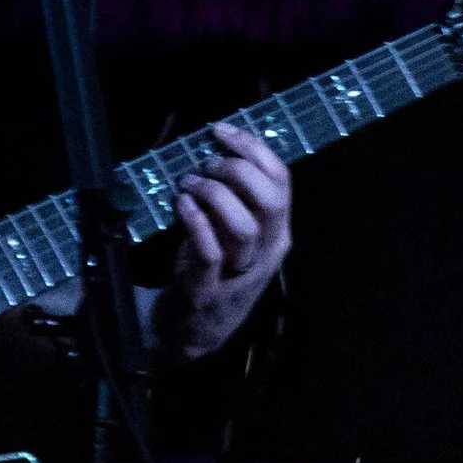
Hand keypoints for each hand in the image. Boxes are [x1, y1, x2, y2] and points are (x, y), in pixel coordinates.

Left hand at [157, 124, 291, 363]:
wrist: (194, 331)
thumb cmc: (214, 269)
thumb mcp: (235, 233)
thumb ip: (236, 196)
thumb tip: (217, 144)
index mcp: (277, 232)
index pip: (281, 180)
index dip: (252, 148)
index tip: (220, 131)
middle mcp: (267, 252)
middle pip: (269, 201)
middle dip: (236, 170)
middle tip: (205, 165)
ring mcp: (240, 274)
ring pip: (244, 226)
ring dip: (214, 195)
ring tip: (188, 185)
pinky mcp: (208, 290)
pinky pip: (210, 252)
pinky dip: (195, 222)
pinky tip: (181, 205)